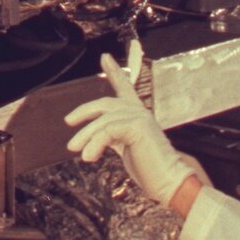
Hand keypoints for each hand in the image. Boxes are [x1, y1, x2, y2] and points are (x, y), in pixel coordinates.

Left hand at [65, 51, 206, 206]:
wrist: (170, 182)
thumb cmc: (151, 169)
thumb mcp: (128, 148)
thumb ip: (115, 136)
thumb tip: (94, 137)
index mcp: (138, 115)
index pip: (124, 86)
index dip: (114, 71)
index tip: (105, 57)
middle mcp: (139, 112)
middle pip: (105, 103)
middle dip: (84, 111)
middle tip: (68, 120)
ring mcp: (139, 117)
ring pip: (102, 121)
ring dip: (85, 136)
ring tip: (75, 150)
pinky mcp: (137, 126)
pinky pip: (107, 131)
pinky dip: (94, 144)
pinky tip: (89, 157)